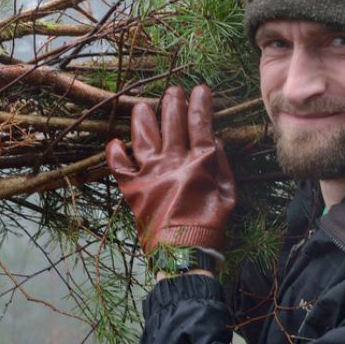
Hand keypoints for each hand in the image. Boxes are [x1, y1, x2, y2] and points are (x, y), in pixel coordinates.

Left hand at [104, 85, 235, 254]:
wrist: (183, 253)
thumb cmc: (210, 226)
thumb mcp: (228, 194)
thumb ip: (222, 166)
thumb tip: (215, 141)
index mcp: (200, 162)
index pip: (200, 123)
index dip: (201, 104)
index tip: (201, 90)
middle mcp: (173, 161)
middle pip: (172, 122)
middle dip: (173, 102)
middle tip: (173, 91)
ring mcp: (150, 172)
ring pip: (143, 136)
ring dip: (143, 118)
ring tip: (143, 107)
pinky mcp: (132, 188)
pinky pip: (119, 165)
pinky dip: (116, 153)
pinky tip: (116, 143)